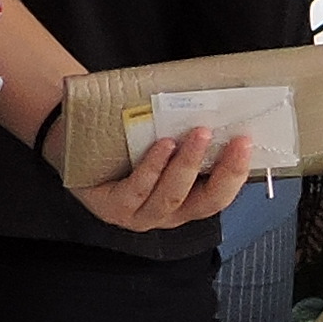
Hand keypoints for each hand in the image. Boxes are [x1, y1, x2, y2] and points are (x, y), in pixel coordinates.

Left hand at [68, 123, 261, 233]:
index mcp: (186, 200)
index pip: (220, 195)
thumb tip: (223, 106)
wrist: (74, 142)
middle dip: (223, 172)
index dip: (237, 173)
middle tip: (236, 140)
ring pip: (172, 197)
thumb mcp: (163, 138)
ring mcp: (139, 216)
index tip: (248, 142)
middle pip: (204, 203)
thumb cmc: (126, 141)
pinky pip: (138, 191)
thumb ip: (189, 133)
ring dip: (188, 165)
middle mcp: (167, 214)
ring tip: (198, 134)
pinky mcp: (113, 209)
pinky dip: (154, 168)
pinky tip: (163, 145)